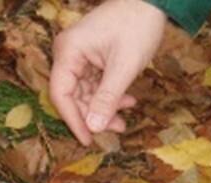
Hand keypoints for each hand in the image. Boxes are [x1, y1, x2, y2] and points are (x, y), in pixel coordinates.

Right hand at [49, 0, 166, 144]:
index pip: (60, 94)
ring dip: (105, 109)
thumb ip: (107, 98)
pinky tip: (128, 102)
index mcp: (69, 51)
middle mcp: (69, 54)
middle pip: (72, 96)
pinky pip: (95, 85)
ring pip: (85, 94)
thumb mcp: (124, 67)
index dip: (73, 120)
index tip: (88, 141)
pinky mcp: (92, 59)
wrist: (149, 2)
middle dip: (94, 116)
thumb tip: (93, 127)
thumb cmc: (137, 27)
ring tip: (125, 119)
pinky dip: (110, 97)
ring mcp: (80, 56)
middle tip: (117, 129)